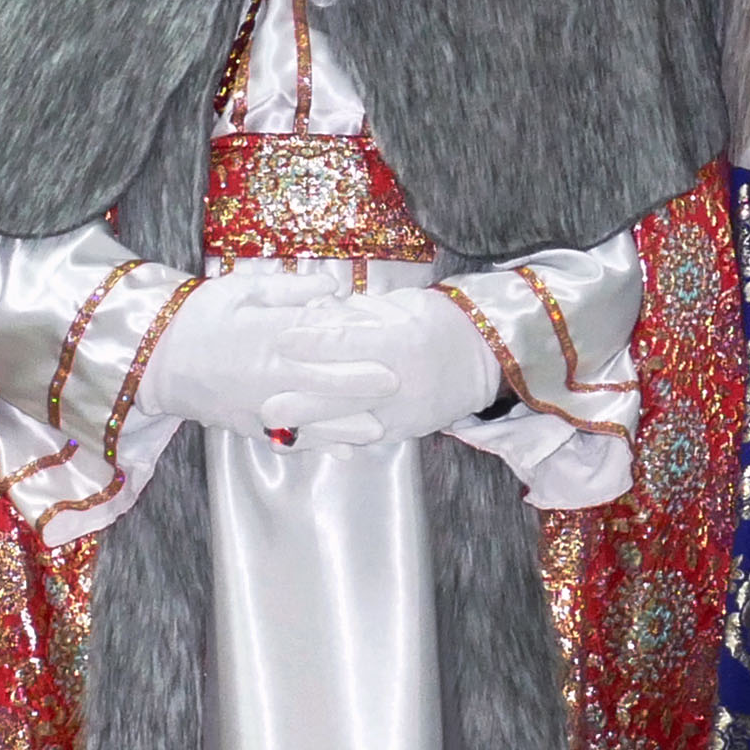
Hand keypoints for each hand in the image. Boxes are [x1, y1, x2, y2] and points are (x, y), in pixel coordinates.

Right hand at [140, 271, 395, 445]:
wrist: (154, 358)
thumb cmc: (200, 316)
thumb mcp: (242, 288)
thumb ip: (290, 289)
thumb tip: (333, 287)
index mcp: (270, 334)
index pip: (323, 339)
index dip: (359, 344)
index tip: (390, 347)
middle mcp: (269, 373)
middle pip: (326, 382)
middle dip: (364, 387)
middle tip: (397, 386)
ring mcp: (260, 404)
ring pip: (312, 418)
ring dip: (347, 425)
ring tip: (380, 429)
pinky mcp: (248, 425)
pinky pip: (287, 439)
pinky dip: (315, 446)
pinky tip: (341, 451)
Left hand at [285, 286, 504, 445]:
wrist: (484, 358)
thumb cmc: (436, 322)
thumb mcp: (402, 307)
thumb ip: (360, 312)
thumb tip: (316, 307)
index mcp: (402, 341)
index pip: (350, 342)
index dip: (313, 342)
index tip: (280, 339)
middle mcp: (402, 380)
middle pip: (345, 393)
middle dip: (303, 402)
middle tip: (265, 405)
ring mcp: (404, 410)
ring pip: (352, 424)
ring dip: (312, 431)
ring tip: (275, 433)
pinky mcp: (405, 430)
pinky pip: (365, 438)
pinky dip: (334, 441)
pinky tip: (306, 442)